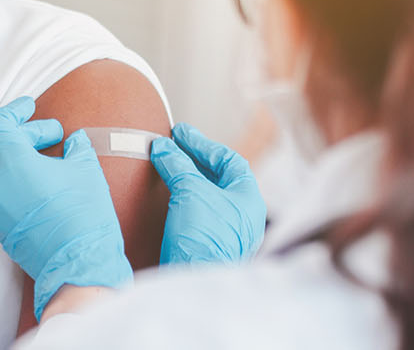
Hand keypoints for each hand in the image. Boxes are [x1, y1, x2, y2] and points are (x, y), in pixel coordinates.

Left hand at [0, 97, 133, 320]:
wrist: (78, 264)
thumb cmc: (83, 214)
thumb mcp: (85, 168)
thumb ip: (76, 147)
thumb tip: (74, 142)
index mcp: (12, 162)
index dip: (16, 110)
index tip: (30, 106)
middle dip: (26, 135)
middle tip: (53, 134)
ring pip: (2, 172)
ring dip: (24, 159)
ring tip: (53, 159)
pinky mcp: (4, 228)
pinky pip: (7, 195)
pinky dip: (22, 182)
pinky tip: (47, 185)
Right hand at [152, 123, 266, 265]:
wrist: (194, 279)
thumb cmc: (204, 237)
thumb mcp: (190, 191)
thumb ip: (178, 165)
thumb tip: (164, 147)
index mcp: (249, 198)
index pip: (229, 160)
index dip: (203, 145)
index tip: (180, 134)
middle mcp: (242, 216)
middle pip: (218, 178)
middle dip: (193, 161)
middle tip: (170, 147)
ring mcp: (226, 232)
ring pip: (206, 197)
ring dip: (185, 181)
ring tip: (165, 167)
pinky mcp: (207, 246)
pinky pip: (196, 215)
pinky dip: (181, 201)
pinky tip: (164, 198)